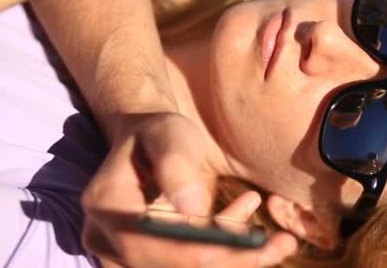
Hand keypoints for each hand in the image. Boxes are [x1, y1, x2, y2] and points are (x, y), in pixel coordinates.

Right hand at [81, 112, 296, 266]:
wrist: (148, 144)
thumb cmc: (158, 132)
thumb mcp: (168, 133)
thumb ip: (176, 164)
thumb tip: (192, 210)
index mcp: (108, 205)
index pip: (153, 246)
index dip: (203, 252)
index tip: (255, 244)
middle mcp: (106, 239)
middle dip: (230, 261)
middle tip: (280, 245)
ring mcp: (121, 255)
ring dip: (232, 261)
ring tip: (277, 242)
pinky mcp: (145, 260)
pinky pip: (188, 267)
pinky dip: (224, 257)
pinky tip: (252, 233)